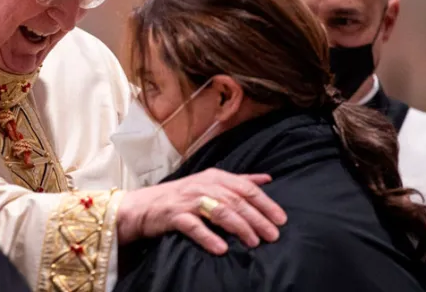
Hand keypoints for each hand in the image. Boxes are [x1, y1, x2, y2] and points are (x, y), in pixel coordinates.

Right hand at [116, 168, 286, 254]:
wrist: (144, 206)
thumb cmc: (181, 196)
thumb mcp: (210, 183)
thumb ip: (239, 181)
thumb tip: (267, 179)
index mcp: (214, 176)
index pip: (245, 188)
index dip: (265, 203)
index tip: (281, 219)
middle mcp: (202, 185)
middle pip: (235, 201)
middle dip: (257, 218)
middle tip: (272, 235)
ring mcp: (187, 200)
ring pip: (219, 211)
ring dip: (238, 227)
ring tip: (253, 242)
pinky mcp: (174, 215)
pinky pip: (193, 226)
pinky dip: (208, 237)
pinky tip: (221, 249)